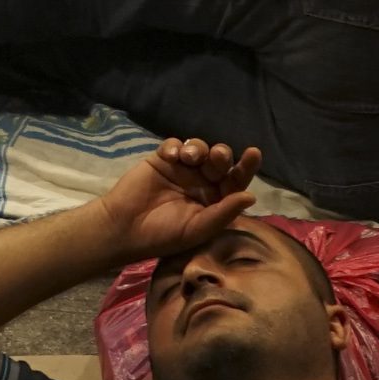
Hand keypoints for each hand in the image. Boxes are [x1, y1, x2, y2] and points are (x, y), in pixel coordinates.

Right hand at [89, 135, 262, 266]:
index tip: (253, 153)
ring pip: (199, 148)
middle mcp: (202, 182)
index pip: (236, 180)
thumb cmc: (163, 235)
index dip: (246, 166)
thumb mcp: (197, 229)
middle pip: (219, 160)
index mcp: (215, 200)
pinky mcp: (162, 159)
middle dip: (221, 155)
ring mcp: (182, 169)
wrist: (124, 229)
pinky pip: (174, 144)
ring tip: (189, 156)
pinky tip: (169, 156)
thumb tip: (251, 196)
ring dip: (198, 148)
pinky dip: (175, 146)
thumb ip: (223, 213)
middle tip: (215, 157)